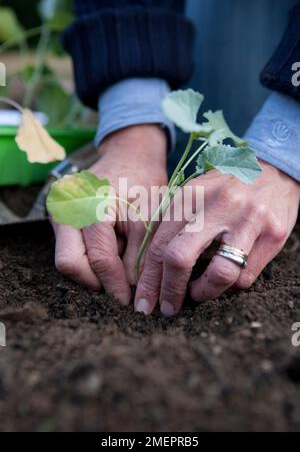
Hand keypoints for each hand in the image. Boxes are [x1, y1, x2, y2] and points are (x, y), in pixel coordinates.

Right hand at [53, 124, 167, 303]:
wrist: (129, 156)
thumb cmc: (143, 182)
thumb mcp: (149, 217)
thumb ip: (140, 255)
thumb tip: (131, 289)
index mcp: (89, 204)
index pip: (98, 257)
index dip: (114, 284)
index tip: (129, 301)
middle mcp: (65, 209)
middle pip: (70, 263)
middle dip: (96, 281)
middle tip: (120, 289)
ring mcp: (58, 213)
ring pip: (69, 259)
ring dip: (94, 270)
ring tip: (119, 267)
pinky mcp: (61, 218)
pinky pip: (71, 249)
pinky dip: (91, 258)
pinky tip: (111, 254)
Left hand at [135, 160, 299, 315]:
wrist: (274, 170)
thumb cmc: (225, 189)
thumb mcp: (195, 195)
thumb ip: (173, 224)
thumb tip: (148, 268)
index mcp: (191, 194)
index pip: (159, 244)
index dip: (148, 278)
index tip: (143, 301)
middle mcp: (218, 205)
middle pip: (180, 258)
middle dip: (168, 291)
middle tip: (166, 308)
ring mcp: (248, 219)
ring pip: (219, 274)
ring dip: (203, 293)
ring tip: (198, 294)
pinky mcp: (273, 234)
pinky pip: (245, 276)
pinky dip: (230, 287)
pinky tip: (224, 280)